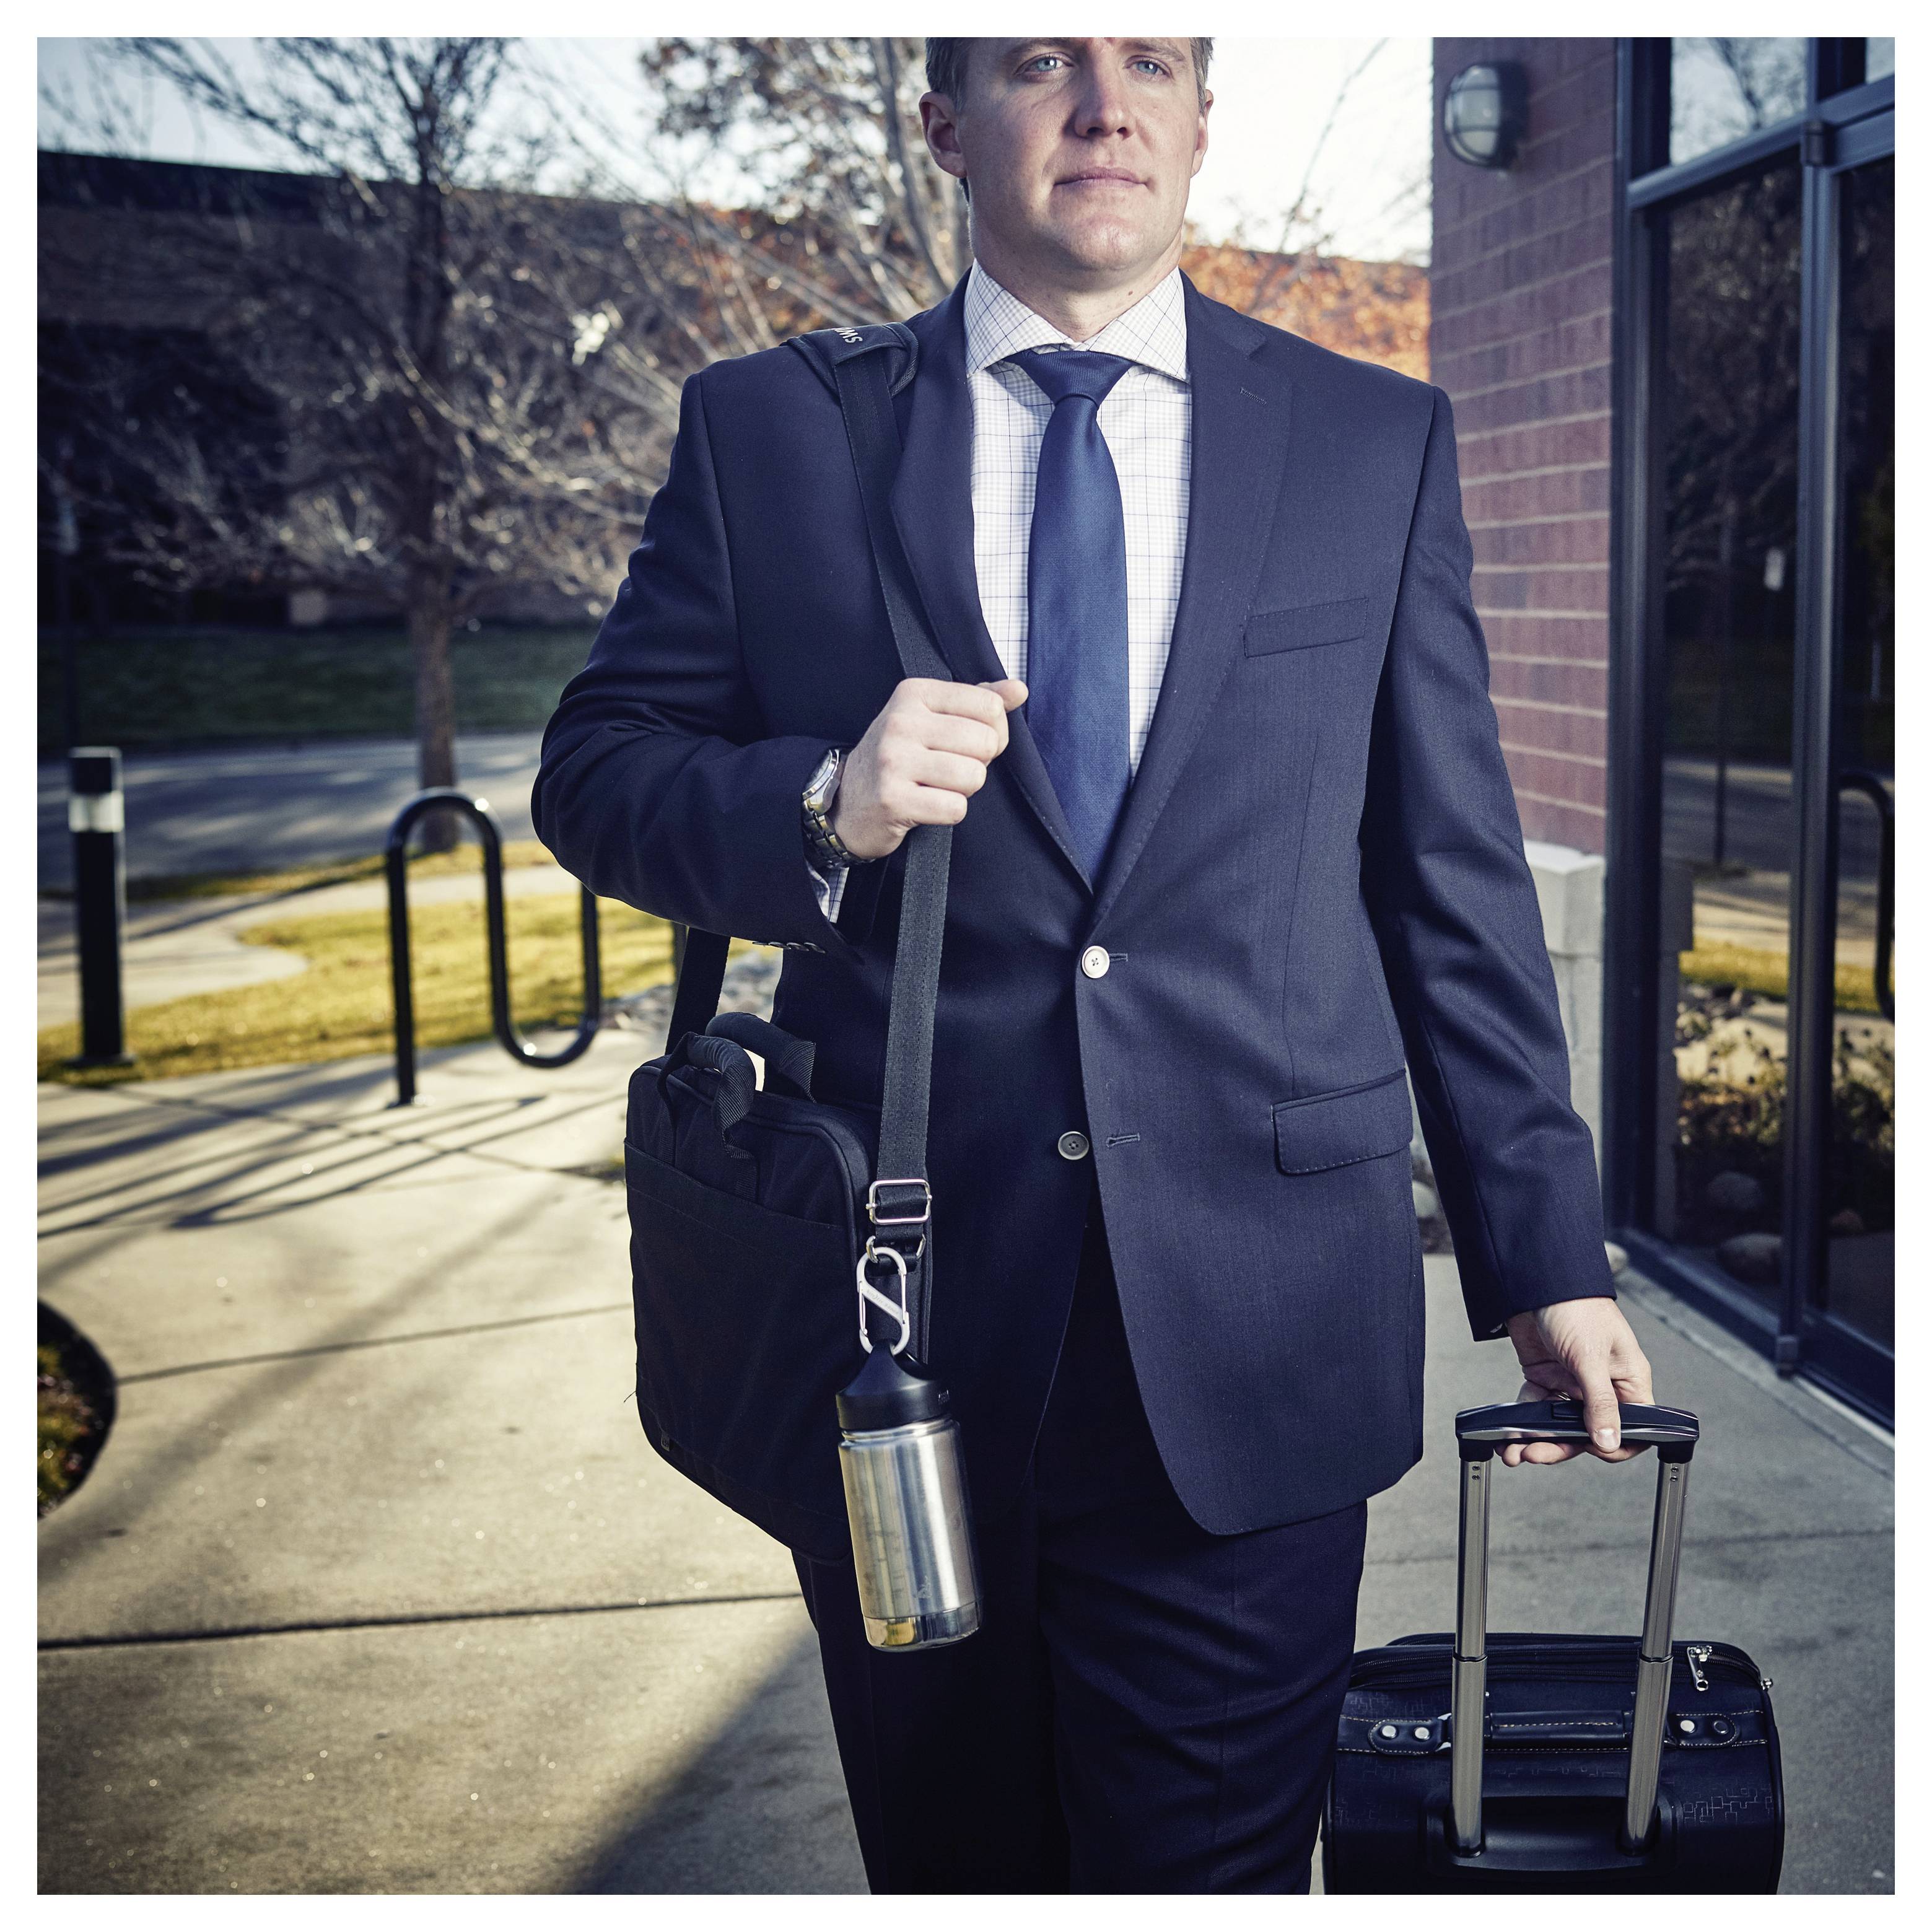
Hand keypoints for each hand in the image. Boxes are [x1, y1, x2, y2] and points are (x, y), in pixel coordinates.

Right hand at [830, 676, 1027, 860]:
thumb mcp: (932, 718)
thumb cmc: (899, 757)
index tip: (968, 743)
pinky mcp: (893, 799)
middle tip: (950, 769)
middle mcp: (901, 721)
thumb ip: (978, 701)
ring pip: (974, 776)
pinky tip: (928, 805)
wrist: (848, 800)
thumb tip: (1019, 690)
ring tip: (938, 786)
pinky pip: (955, 808)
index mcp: (914, 693)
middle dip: (979, 763)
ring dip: (965, 790)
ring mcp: (893, 760)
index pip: (990, 707)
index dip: (993, 732)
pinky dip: (950, 812)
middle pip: (985, 743)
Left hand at [1500, 1298, 1655, 1467]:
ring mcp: (1572, 1382)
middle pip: (1587, 1432)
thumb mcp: (1590, 1357)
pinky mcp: (1545, 1376)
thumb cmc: (1576, 1306)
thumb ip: (1600, 1403)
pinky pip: (1536, 1408)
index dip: (1613, 1446)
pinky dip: (1522, 1423)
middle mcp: (1602, 1386)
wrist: (1536, 1278)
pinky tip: (1508, 1435)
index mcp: (1628, 1381)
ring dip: (1537, 1440)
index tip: (1589, 1450)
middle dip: (1560, 1447)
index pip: (1632, 1428)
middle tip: (1533, 1454)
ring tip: (1514, 1452)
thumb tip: (1609, 1442)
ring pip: (1558, 1424)